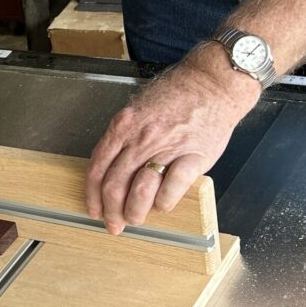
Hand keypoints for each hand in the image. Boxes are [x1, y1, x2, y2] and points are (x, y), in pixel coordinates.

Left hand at [85, 43, 259, 233]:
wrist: (213, 83)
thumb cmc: (177, 94)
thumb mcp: (138, 108)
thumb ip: (123, 137)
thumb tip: (111, 168)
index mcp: (122, 127)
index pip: (97, 168)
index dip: (92, 196)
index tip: (94, 209)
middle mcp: (140, 139)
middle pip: (114, 185)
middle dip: (111, 211)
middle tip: (114, 224)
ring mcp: (167, 148)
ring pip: (139, 191)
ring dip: (135, 212)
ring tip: (136, 218)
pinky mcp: (193, 157)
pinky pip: (171, 189)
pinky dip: (163, 204)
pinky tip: (162, 206)